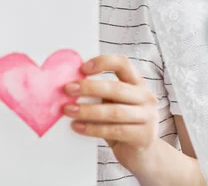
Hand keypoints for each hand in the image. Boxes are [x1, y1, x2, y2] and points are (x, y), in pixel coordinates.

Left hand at [63, 54, 158, 172]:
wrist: (139, 152)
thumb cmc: (119, 122)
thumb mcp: (110, 103)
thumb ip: (97, 93)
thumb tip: (68, 85)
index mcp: (136, 82)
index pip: (122, 63)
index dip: (102, 62)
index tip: (82, 68)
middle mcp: (146, 97)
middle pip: (116, 88)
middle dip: (88, 88)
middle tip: (67, 89)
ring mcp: (148, 117)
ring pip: (114, 111)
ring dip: (87, 110)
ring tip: (68, 110)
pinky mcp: (144, 136)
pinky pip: (115, 131)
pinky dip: (93, 128)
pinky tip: (77, 127)